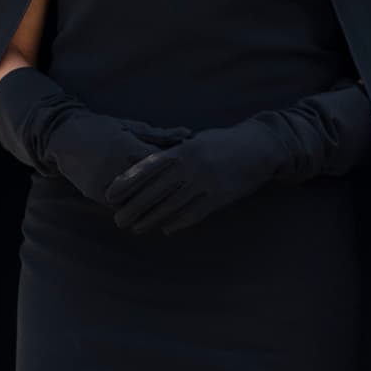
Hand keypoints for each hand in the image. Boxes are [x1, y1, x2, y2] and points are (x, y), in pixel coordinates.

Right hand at [56, 116, 189, 205]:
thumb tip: (189, 134)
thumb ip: (160, 135)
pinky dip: (131, 208)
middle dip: (166, 194)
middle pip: (149, 187)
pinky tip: (145, 212)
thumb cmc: (104, 128)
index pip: (159, 165)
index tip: (191, 176)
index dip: (175, 172)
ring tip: (168, 210)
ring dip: (149, 206)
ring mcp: (103, 181)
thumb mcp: (132, 126)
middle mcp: (116, 165)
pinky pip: (117, 206)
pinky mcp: (93, 192)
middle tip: (184, 199)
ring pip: (133, 201)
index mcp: (128, 146)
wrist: (65, 135)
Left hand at [107, 125, 279, 235]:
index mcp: (182, 151)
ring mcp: (205, 183)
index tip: (110, 194)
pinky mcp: (219, 197)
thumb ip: (173, 154)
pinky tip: (166, 229)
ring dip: (151, 220)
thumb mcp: (195, 142)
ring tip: (136, 229)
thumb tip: (146, 166)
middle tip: (117, 220)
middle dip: (134, 207)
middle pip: (155, 191)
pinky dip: (177, 223)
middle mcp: (191, 167)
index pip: (147, 168)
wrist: (260, 147)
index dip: (127, 183)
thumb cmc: (223, 142)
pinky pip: (193, 214)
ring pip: (171, 206)